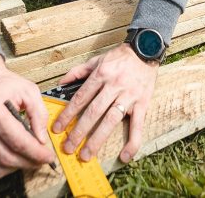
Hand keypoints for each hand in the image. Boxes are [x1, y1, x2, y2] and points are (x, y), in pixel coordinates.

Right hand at [0, 53, 55, 177]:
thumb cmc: (4, 85)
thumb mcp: (29, 90)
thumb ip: (39, 114)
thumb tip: (42, 139)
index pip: (18, 142)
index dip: (36, 153)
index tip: (49, 156)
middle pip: (8, 157)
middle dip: (30, 162)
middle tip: (43, 159)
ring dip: (18, 167)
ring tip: (30, 158)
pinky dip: (5, 168)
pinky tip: (15, 157)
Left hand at [53, 43, 157, 163]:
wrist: (146, 49)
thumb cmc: (120, 57)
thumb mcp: (97, 59)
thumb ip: (78, 71)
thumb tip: (60, 83)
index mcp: (101, 75)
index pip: (80, 98)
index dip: (68, 114)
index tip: (57, 128)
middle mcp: (114, 86)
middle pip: (93, 112)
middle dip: (79, 132)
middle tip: (68, 147)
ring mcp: (129, 96)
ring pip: (111, 120)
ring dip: (97, 139)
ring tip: (86, 154)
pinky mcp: (143, 104)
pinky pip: (138, 125)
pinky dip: (132, 142)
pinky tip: (125, 156)